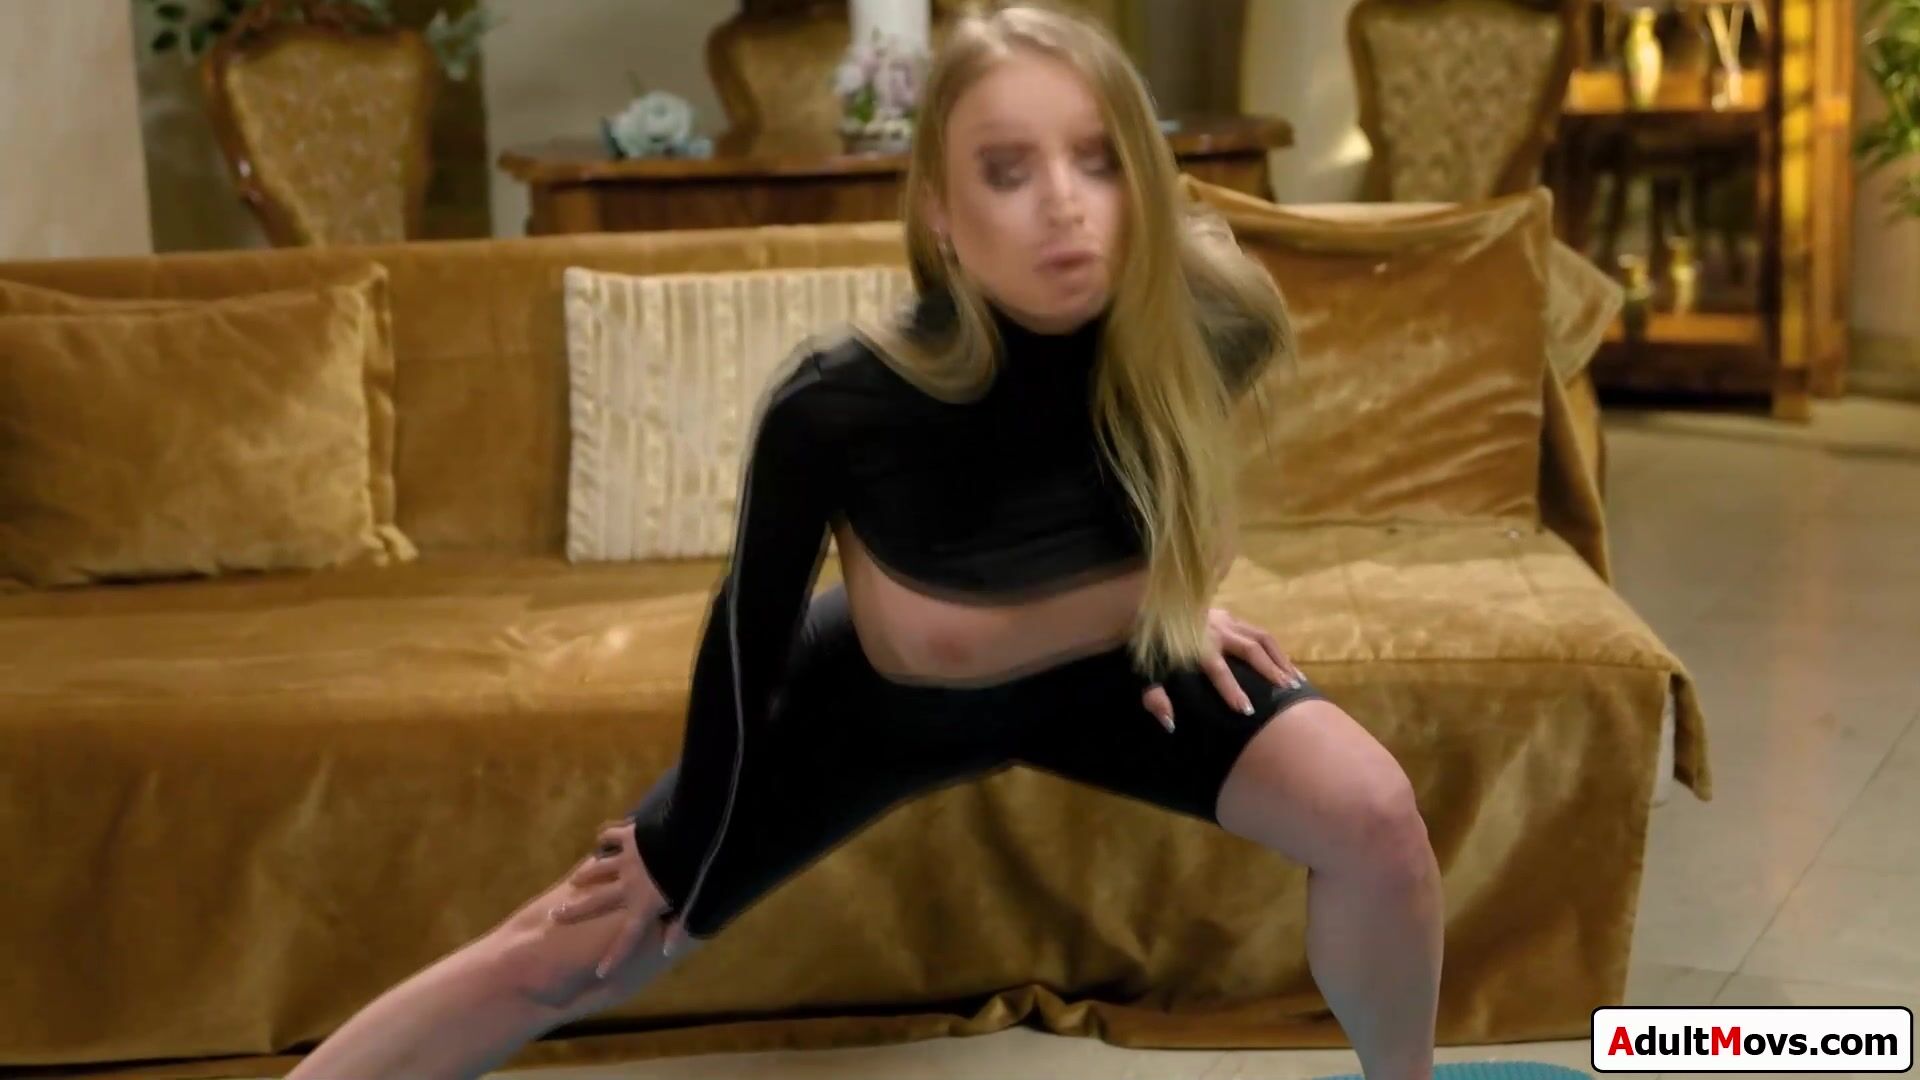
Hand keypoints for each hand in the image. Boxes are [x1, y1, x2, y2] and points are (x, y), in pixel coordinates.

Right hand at [548, 820, 691, 975]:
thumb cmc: (696, 874)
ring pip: (600, 868)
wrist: (690, 835)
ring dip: (587, 875)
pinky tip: (602, 836)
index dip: (615, 957)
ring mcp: (627, 859)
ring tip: (575, 881)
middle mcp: (629, 884)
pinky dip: (606, 836)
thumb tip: (668, 951)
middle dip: (576, 910)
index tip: (600, 973)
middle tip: (555, 916)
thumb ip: (679, 927)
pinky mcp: (630, 835)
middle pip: (597, 901)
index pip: (628, 938)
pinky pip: (613, 835)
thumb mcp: (692, 905)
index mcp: (644, 905)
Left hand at [1140, 608, 1304, 731]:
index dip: (1232, 690)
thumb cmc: (1150, 648)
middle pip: (1250, 649)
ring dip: (1280, 659)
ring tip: (1296, 682)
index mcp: (1195, 646)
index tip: (1247, 710)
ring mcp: (1226, 619)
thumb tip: (1170, 723)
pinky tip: (1287, 666)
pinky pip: (1259, 632)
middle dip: (1270, 672)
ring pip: (1261, 637)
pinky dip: (1276, 650)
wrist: (1146, 608)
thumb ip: (1155, 698)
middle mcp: (1215, 630)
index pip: (1218, 670)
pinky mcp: (1230, 615)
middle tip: (1288, 693)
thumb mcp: (1146, 674)